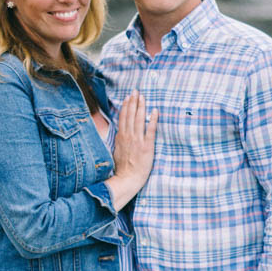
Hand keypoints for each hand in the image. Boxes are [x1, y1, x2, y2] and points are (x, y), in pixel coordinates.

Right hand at [106, 91, 157, 210]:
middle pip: (131, 115)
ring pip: (139, 119)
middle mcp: (128, 136)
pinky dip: (153, 120)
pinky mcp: (147, 146)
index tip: (128, 97)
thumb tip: (120, 134)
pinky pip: (150, 130)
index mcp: (121, 137)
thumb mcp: (116, 152)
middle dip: (134, 102)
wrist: (127, 179)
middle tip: (136, 91)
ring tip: (143, 97)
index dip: (126, 106)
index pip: (123, 117)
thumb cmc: (121, 168)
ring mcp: (138, 140)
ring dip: (141, 107)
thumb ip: (119, 141)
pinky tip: (155, 111)